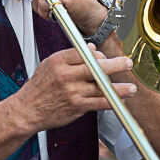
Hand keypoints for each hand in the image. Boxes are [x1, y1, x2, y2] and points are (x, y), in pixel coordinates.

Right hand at [12, 46, 135, 131]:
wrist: (27, 110)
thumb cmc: (39, 87)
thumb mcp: (50, 64)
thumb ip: (71, 56)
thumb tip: (92, 49)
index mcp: (59, 61)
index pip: (83, 52)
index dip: (97, 54)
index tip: (104, 56)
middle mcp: (66, 75)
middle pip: (95, 66)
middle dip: (115, 65)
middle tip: (128, 63)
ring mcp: (72, 91)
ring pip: (100, 87)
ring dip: (119, 88)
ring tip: (131, 88)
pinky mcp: (76, 106)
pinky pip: (98, 103)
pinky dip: (111, 102)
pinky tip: (120, 101)